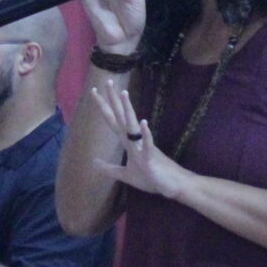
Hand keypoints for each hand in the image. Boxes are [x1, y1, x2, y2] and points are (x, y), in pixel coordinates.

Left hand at [91, 82, 188, 200]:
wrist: (172, 185)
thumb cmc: (151, 178)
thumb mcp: (126, 174)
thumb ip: (109, 168)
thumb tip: (93, 162)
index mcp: (127, 142)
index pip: (112, 121)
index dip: (103, 107)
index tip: (94, 91)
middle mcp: (134, 140)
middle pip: (120, 117)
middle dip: (112, 100)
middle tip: (107, 80)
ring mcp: (143, 147)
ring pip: (132, 126)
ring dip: (128, 110)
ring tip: (123, 93)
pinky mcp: (151, 158)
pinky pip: (148, 144)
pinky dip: (145, 134)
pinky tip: (143, 122)